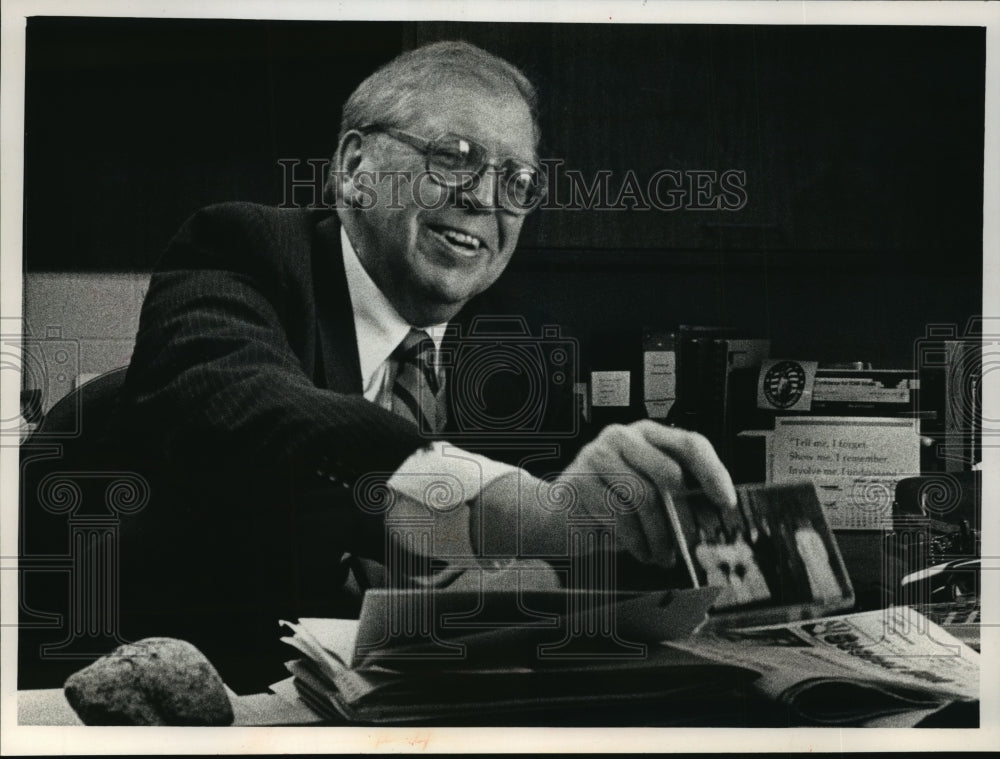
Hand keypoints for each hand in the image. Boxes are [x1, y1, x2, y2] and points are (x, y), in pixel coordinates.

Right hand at [554, 421, 736, 568]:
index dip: (713, 473)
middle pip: (668, 473)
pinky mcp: (580, 481)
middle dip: (684, 515)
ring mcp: (598, 456)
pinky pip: (618, 516)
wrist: (559, 513)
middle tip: (692, 543)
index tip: (726, 503)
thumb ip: (677, 496)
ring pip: (644, 498)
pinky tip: (640, 551)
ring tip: (662, 555)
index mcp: (648, 435)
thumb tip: (715, 516)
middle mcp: (622, 437)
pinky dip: (636, 542)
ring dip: (658, 537)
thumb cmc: (611, 503)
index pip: (690, 443)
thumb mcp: (647, 493)